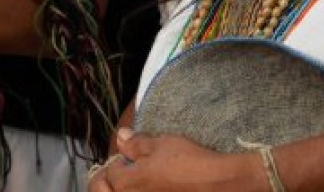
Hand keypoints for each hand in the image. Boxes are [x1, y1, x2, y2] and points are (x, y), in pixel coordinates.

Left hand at [90, 129, 261, 191]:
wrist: (215, 184)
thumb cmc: (187, 163)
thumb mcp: (160, 144)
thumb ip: (135, 143)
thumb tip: (121, 137)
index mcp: (126, 184)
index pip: (108, 173)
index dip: (119, 160)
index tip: (130, 154)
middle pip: (108, 191)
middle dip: (112, 180)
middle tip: (128, 168)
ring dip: (128, 187)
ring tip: (143, 177)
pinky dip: (146, 191)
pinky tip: (157, 185)